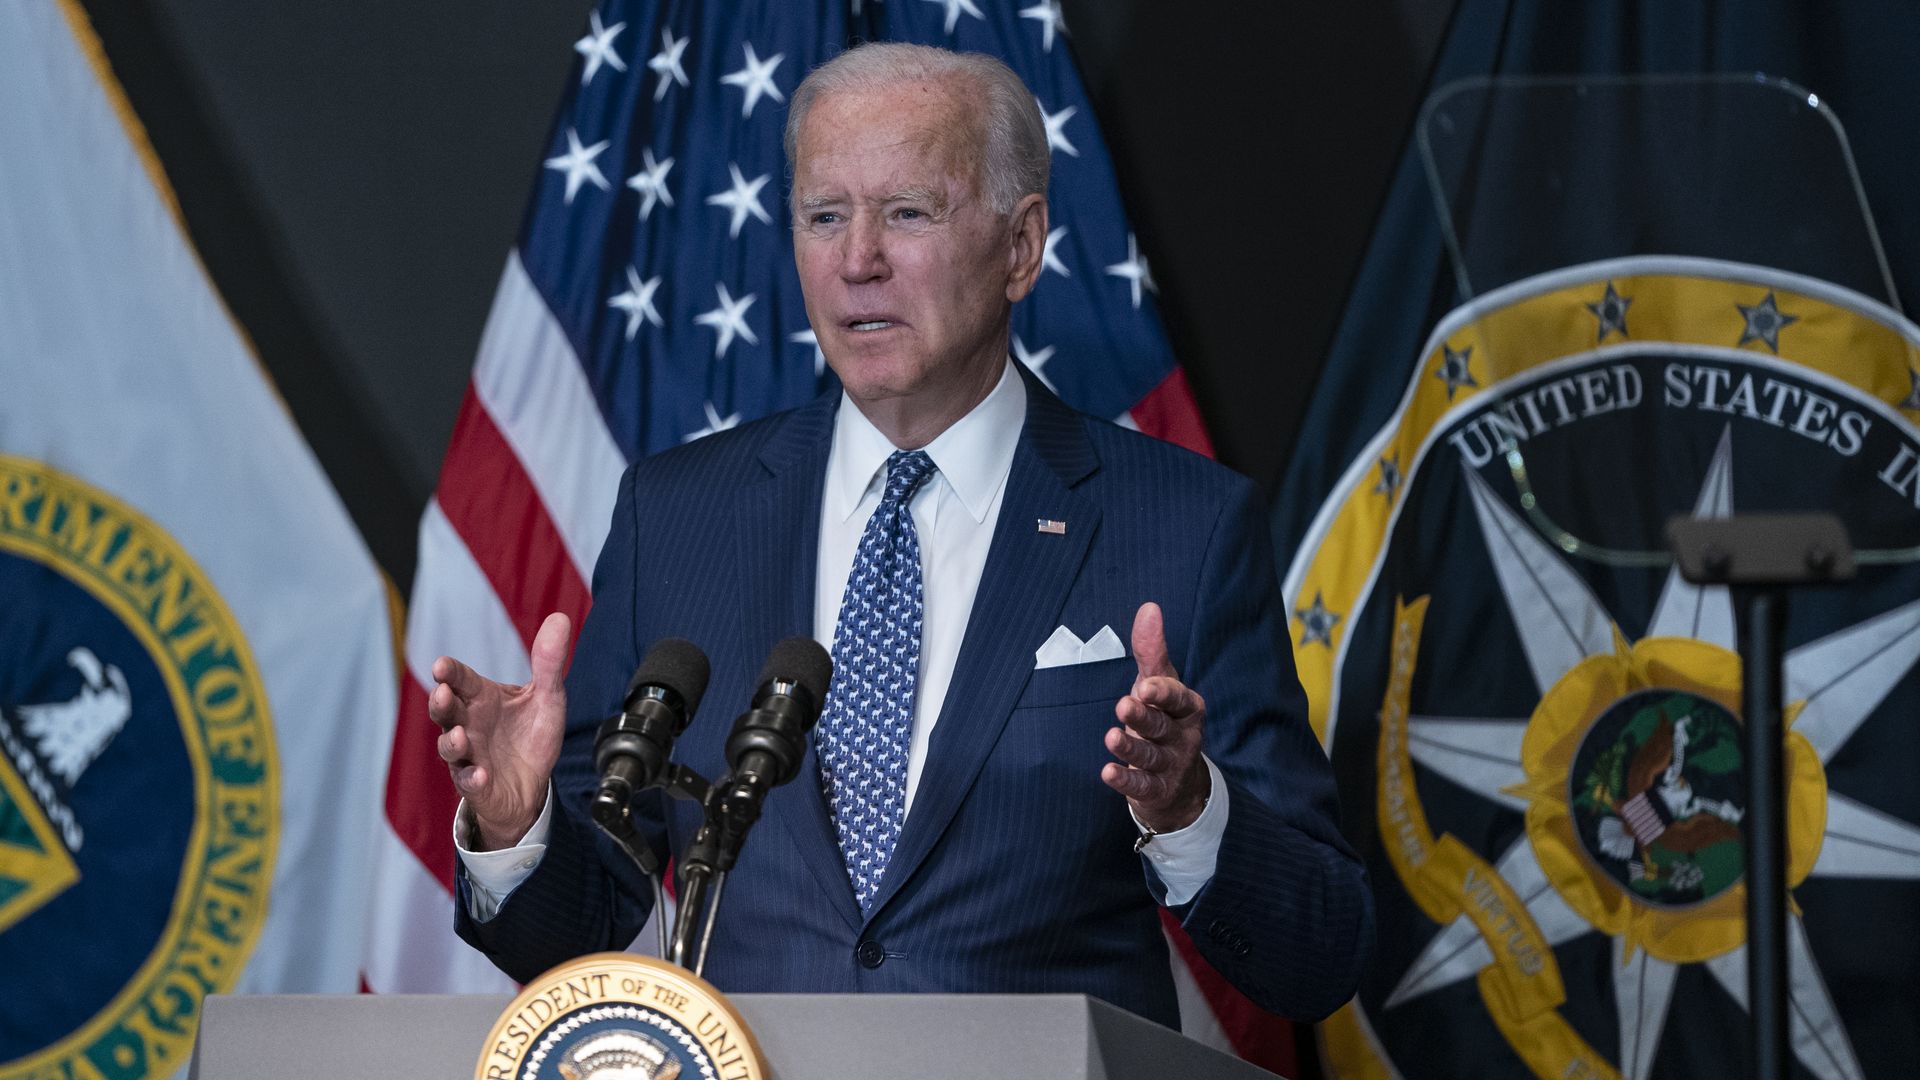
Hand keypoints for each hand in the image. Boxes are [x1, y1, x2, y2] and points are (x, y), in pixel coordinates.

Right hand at [430, 612, 570, 850]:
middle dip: (440, 702)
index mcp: (482, 698)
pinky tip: (481, 774)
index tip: (441, 665)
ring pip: (449, 746)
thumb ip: (549, 662)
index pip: (460, 679)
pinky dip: (472, 777)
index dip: (449, 672)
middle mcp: (468, 723)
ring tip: (462, 736)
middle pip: (445, 710)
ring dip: (452, 741)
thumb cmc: (531, 735)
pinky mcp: (476, 783)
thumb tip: (561, 618)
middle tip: (443, 694)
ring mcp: (468, 754)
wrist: (534, 782)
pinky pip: (468, 780)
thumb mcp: (548, 697)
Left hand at [1102, 602, 1210, 832]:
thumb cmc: (1164, 720)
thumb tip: (1149, 607)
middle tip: (1124, 705)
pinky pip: (1141, 784)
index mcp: (1186, 708)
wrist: (1178, 782)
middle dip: (1144, 716)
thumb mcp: (1158, 684)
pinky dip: (1125, 779)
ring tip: (1111, 737)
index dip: (1162, 692)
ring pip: (1151, 756)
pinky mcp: (1156, 789)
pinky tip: (1107, 771)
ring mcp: (1170, 765)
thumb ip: (1151, 650)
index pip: (1178, 698)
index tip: (1145, 685)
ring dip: (1131, 747)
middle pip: (1162, 725)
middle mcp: (1182, 736)